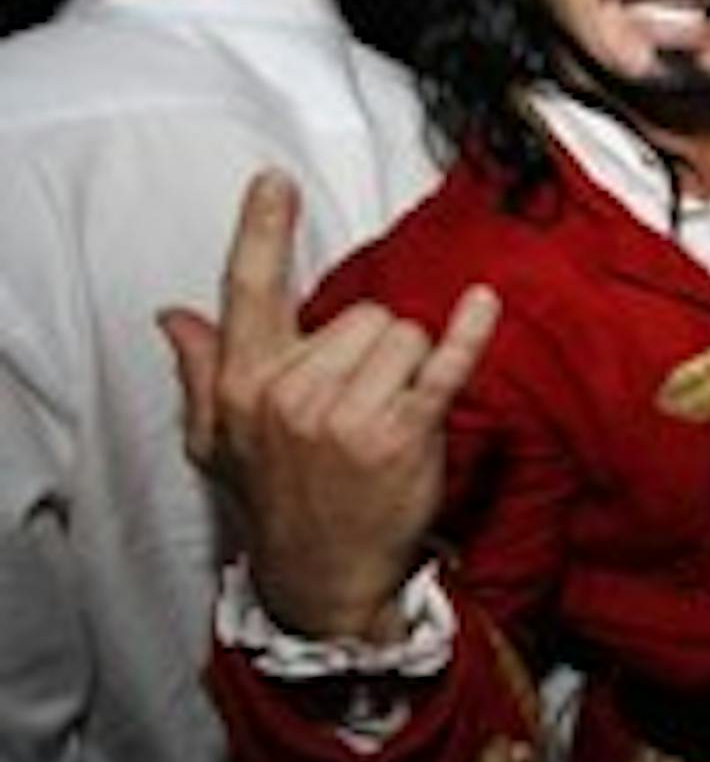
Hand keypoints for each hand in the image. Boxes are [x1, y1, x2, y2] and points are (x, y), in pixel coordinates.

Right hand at [158, 170, 498, 639]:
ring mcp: (348, 414)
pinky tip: (483, 305)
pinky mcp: (405, 432)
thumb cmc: (277, 503)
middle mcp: (291, 394)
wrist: (322, 578)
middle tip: (358, 402)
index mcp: (244, 386)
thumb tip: (174, 317)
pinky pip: (443, 363)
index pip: (249, 291)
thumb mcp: (216, 443)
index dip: (263, 232)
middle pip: (357, 313)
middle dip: (369, 347)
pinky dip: (470, 333)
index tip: (274, 183)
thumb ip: (200, 371)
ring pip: (402, 334)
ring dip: (407, 366)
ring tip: (387, 416)